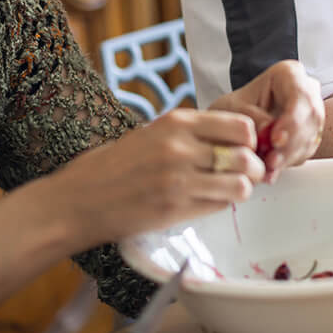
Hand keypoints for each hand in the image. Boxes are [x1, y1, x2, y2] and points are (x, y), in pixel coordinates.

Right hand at [48, 107, 263, 247]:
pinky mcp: (174, 210)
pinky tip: (210, 201)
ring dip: (242, 189)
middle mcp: (180, 148)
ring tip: (232, 190)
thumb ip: (188, 134)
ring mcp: (178, 180)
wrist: (77, 201)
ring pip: (239, 185)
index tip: (247, 147)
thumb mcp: (150, 134)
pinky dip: (222, 204)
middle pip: (245, 156)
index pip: (239, 125)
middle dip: (255, 167)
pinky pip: (219, 206)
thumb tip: (232, 140)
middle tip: (251, 173)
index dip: (250, 139)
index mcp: (176, 123)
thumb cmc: (112, 166)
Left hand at [216, 60, 324, 180]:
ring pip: (311, 136)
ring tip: (268, 169)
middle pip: (310, 118)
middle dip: (291, 144)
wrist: (232, 121)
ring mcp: (310, 113)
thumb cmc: (234, 108)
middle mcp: (306, 91)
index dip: (292, 120)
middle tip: (272, 161)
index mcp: (289, 74)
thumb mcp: (234, 109)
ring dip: (290, 156)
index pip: (300, 96)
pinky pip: (306, 149)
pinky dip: (289, 162)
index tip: (276, 139)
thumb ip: (251, 118)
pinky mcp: (309, 134)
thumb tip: (268, 131)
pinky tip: (273, 170)